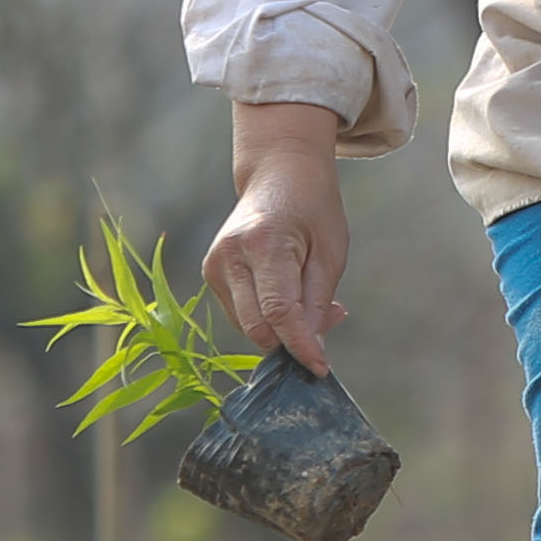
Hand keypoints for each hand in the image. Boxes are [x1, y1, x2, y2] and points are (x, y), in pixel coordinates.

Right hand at [203, 101, 351, 373]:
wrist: (278, 172)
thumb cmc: (312, 207)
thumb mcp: (330, 252)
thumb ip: (317, 302)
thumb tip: (311, 349)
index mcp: (262, 242)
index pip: (279, 311)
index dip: (301, 345)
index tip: (321, 368)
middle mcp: (229, 255)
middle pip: (257, 326)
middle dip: (292, 340)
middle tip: (329, 322)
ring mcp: (214, 265)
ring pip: (248, 325)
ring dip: (282, 329)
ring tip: (312, 297)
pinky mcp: (211, 273)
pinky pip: (242, 314)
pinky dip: (268, 317)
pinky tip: (290, 293)